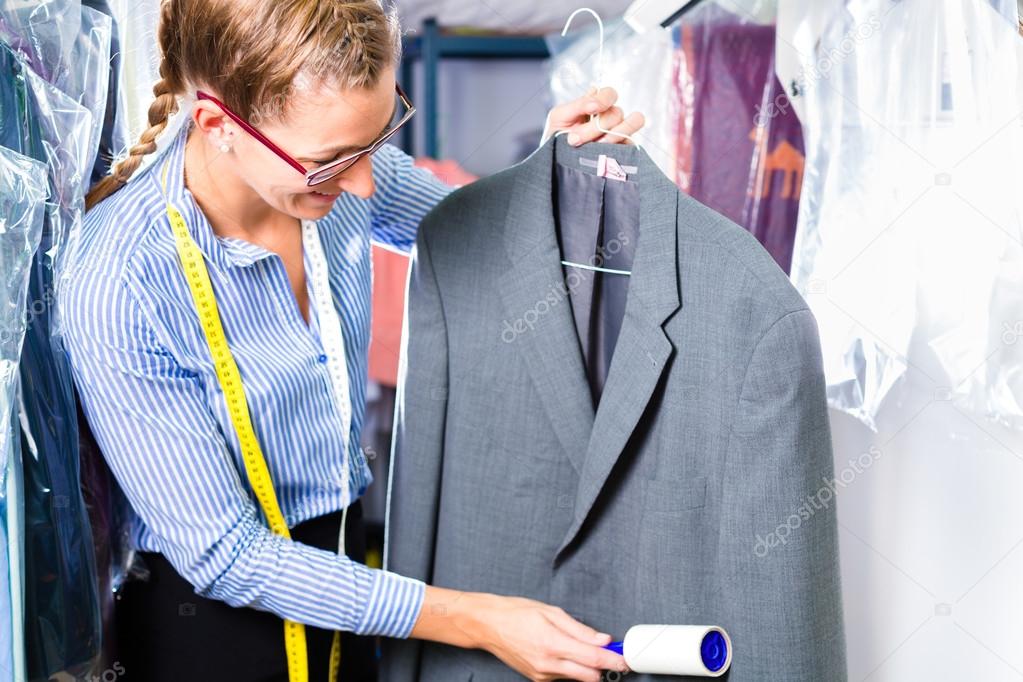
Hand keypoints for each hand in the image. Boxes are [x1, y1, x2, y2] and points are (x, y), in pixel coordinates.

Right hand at [411, 587, 628, 681]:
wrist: (487, 626)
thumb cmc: (516, 613)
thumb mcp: (550, 612)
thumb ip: (579, 629)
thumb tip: (602, 639)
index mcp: (553, 644)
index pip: (593, 659)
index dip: (613, 660)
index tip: (625, 659)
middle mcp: (548, 664)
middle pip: (589, 676)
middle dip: (604, 667)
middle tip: (612, 655)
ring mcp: (542, 674)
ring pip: (576, 678)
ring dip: (586, 667)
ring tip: (584, 648)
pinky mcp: (536, 678)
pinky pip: (562, 677)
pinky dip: (570, 668)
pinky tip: (566, 653)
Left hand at [541, 86, 644, 147]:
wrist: (556, 163)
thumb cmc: (557, 137)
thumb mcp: (559, 116)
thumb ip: (578, 104)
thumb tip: (595, 98)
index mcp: (596, 105)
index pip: (610, 94)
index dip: (603, 99)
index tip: (590, 110)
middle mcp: (610, 117)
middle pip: (616, 113)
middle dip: (596, 127)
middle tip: (575, 140)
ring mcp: (619, 134)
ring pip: (631, 124)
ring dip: (612, 135)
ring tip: (594, 147)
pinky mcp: (624, 151)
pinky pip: (632, 144)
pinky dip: (618, 148)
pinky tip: (602, 155)